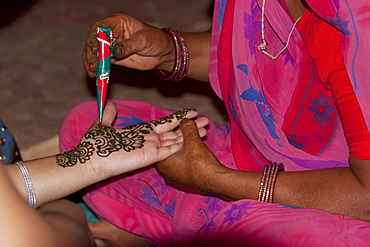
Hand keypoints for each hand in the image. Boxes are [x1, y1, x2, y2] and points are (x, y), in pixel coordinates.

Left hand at [56, 101, 208, 179]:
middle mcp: (149, 140)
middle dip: (190, 126)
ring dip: (190, 135)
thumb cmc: (95, 145)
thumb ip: (109, 115)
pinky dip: (181, 144)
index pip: (165, 123)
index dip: (179, 118)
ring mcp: (151, 149)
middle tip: (206, 121)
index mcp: (141, 132)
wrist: (90, 160)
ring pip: (175, 140)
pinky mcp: (150, 156)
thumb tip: (111, 104)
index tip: (193, 112)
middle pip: (175, 132)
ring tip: (205, 129)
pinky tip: (193, 139)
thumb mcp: (103, 125)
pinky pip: (169, 149)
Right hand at [83, 13, 174, 76]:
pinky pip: (103, 62)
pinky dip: (98, 68)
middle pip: (95, 40)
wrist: (162, 53)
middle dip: (91, 51)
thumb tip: (114, 52)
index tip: (95, 48)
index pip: (100, 26)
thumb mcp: (143, 40)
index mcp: (118, 22)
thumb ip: (128, 45)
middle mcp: (112, 32)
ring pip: (96, 52)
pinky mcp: (114, 57)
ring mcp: (112, 45)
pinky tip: (94, 73)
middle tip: (91, 62)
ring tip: (91, 71)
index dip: (94, 36)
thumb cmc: (155, 40)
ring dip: (92, 61)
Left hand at [156, 118, 227, 194]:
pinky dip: (193, 152)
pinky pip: (187, 162)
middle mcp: (167, 172)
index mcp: (163, 163)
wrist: (218, 182)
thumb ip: (188, 128)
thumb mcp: (194, 141)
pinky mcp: (187, 180)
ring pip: (183, 154)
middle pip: (176, 147)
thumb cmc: (202, 163)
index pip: (168, 141)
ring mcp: (177, 178)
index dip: (179, 128)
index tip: (188, 120)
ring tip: (205, 131)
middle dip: (188, 134)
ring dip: (193, 142)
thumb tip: (185, 119)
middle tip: (199, 124)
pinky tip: (202, 143)